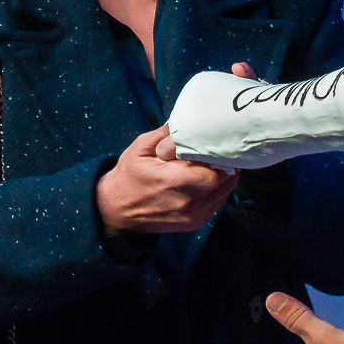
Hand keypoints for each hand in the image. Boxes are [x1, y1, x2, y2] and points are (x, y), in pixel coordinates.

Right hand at [96, 127, 237, 235]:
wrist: (118, 211)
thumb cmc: (128, 176)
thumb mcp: (141, 148)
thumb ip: (166, 134)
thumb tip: (187, 120)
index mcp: (174, 181)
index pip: (214, 168)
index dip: (218, 154)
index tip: (214, 143)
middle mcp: (188, 202)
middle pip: (224, 179)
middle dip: (223, 163)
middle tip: (216, 151)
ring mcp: (194, 215)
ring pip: (225, 191)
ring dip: (223, 176)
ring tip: (212, 163)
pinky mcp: (196, 223)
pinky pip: (218, 202)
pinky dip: (218, 189)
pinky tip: (206, 178)